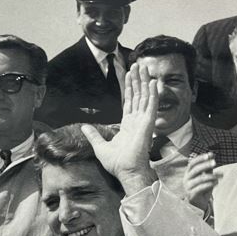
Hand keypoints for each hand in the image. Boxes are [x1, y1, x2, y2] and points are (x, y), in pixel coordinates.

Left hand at [81, 62, 157, 194]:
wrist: (126, 171)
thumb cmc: (116, 163)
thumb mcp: (100, 146)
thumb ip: (93, 135)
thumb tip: (84, 127)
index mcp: (128, 125)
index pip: (130, 101)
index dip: (130, 87)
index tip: (129, 74)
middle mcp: (137, 121)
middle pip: (138, 95)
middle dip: (137, 80)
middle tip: (137, 64)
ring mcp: (144, 121)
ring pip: (145, 96)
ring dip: (144, 81)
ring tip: (143, 66)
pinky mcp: (148, 123)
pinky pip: (151, 105)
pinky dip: (152, 93)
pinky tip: (152, 82)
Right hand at [181, 152, 221, 211]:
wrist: (197, 204)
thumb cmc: (201, 188)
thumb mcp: (205, 177)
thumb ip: (207, 167)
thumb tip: (212, 154)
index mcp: (188, 173)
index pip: (192, 163)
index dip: (200, 158)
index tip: (209, 155)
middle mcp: (186, 179)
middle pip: (195, 169)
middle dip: (205, 165)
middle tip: (215, 162)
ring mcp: (188, 187)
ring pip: (200, 179)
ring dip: (211, 176)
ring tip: (220, 176)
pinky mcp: (191, 194)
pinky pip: (201, 187)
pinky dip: (210, 184)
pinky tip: (216, 182)